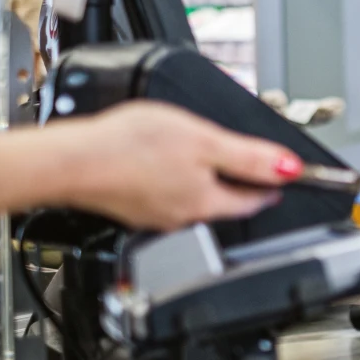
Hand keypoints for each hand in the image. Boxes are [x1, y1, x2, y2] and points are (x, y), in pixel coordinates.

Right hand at [59, 101, 303, 230]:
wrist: (69, 161)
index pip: (254, 199)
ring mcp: (156, 215)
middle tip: (255, 170)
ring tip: (214, 164)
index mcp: (207, 203)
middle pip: (226, 202)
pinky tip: (167, 168)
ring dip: (208, 183)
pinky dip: (175, 182)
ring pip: (195, 200)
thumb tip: (290, 169)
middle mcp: (184, 217)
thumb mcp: (203, 141)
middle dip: (242, 186)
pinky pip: (167, 196)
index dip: (273, 184)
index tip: (285, 177)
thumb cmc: (130, 148)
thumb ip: (248, 157)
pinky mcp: (132, 207)